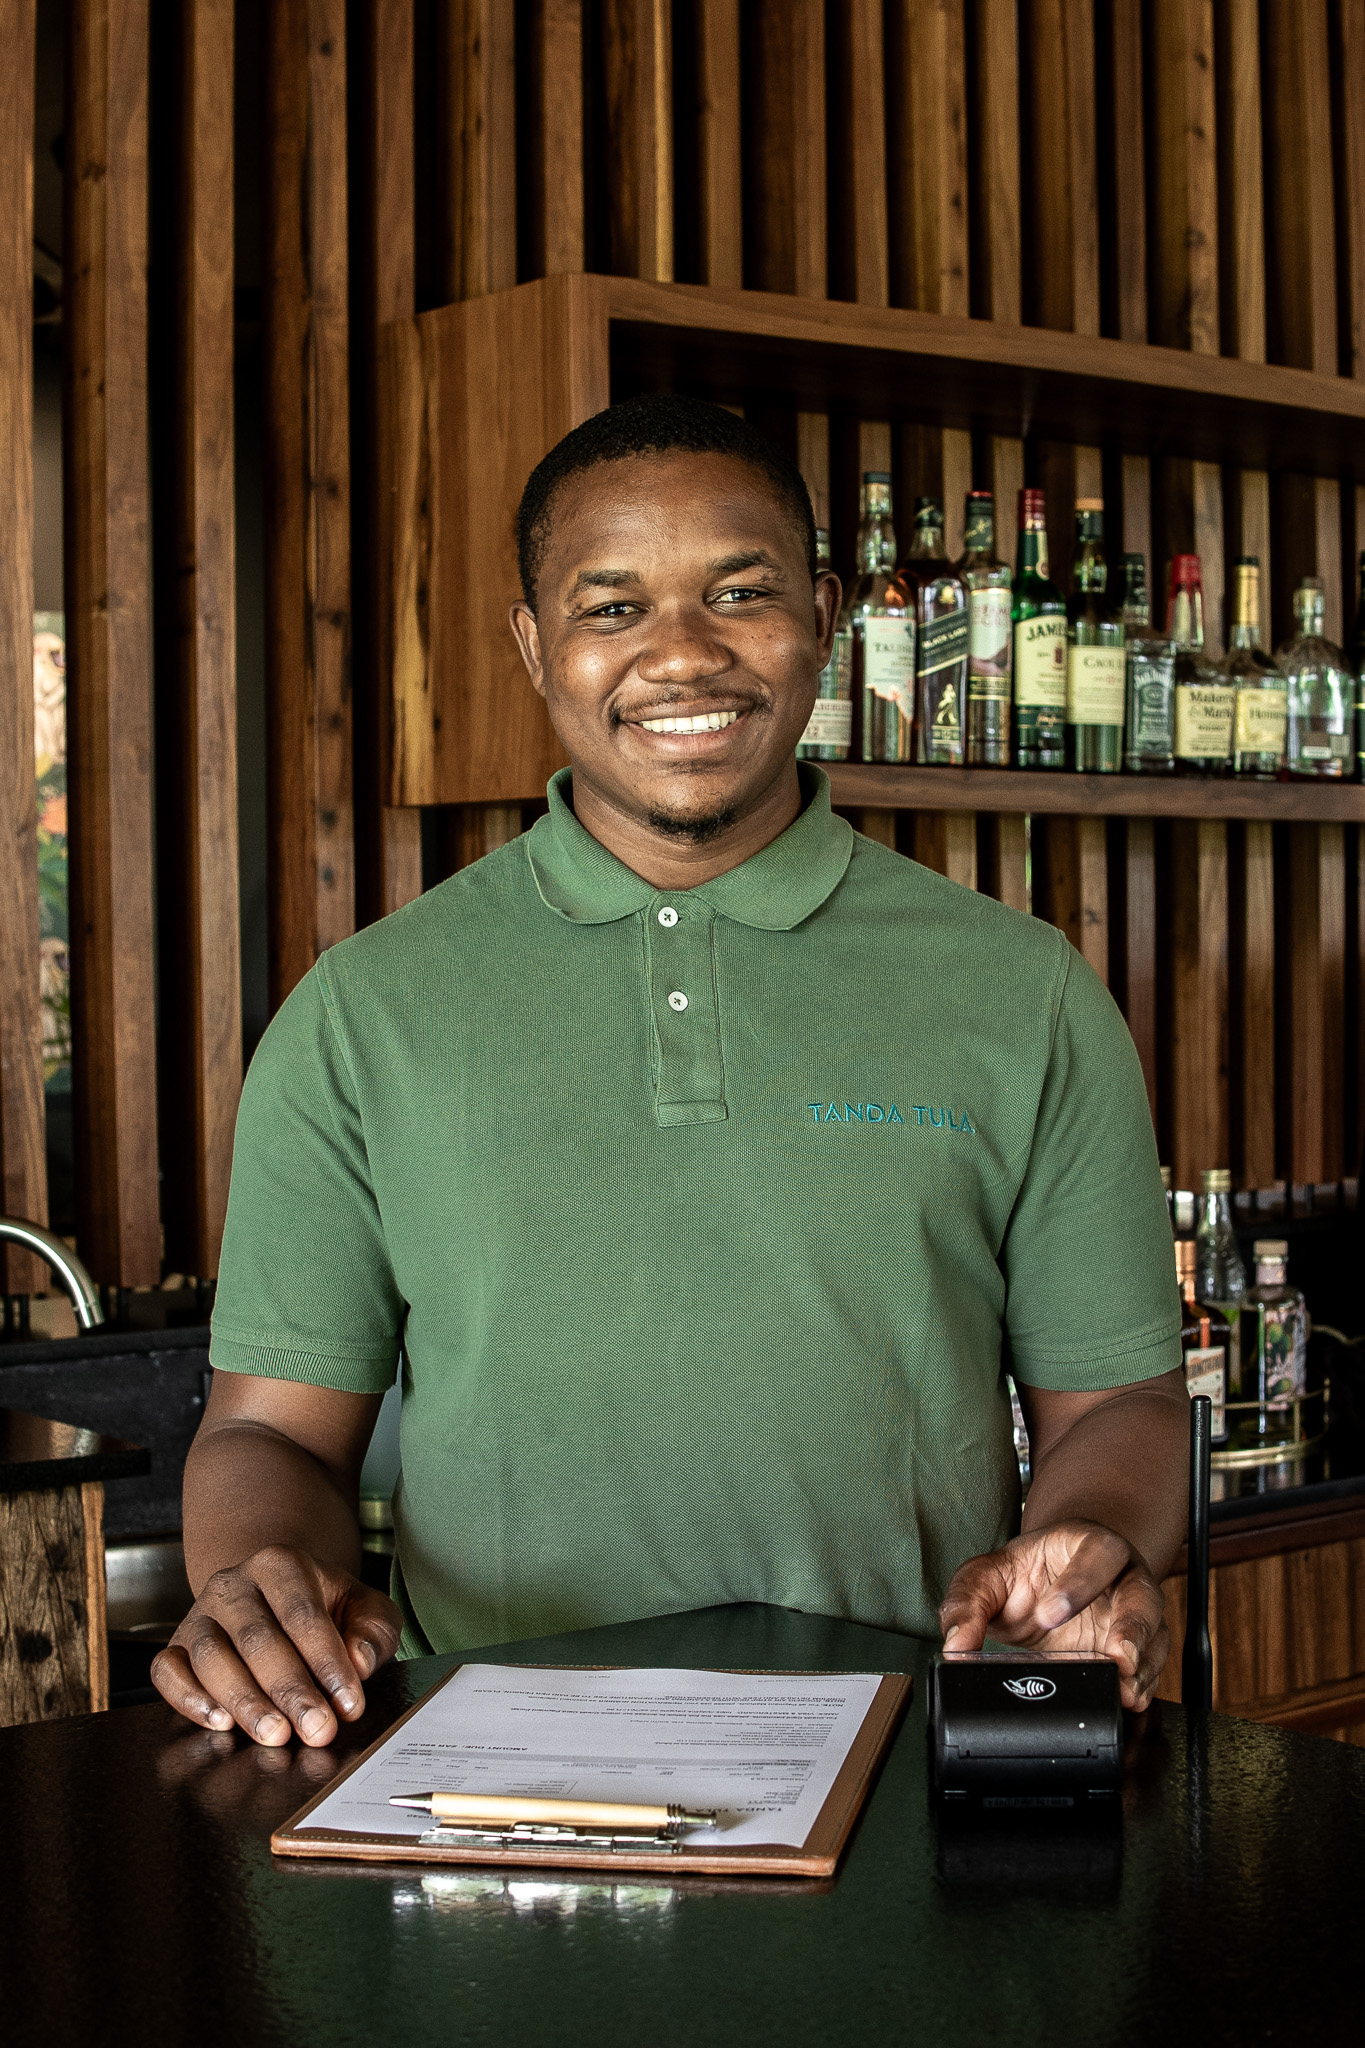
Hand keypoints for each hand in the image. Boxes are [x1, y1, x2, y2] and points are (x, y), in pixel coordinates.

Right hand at [151, 1546, 402, 1745]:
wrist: (276, 1599)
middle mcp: (233, 1585)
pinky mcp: (175, 1646)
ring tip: (275, 1734)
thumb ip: (374, 1630)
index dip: (326, 1661)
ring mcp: (199, 1615)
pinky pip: (166, 1671)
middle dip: (290, 1689)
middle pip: (257, 1638)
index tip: (348, 1704)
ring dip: (244, 1701)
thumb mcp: (363, 1608)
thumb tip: (359, 1661)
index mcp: (281, 1564)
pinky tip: (220, 1722)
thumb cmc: (326, 1609)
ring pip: (211, 1657)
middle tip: (316, 1730)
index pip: (303, 1614)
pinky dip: (187, 1698)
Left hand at [938, 1518, 1169, 1711]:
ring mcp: (1135, 1615)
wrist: (1047, 1583)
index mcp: (1088, 1545)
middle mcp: (1122, 1577)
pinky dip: (1144, 1686)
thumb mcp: (987, 1577)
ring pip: (1156, 1634)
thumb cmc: (1024, 1574)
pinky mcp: (1137, 1650)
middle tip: (1116, 1657)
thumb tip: (955, 1647)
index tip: (1049, 1614)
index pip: (1096, 1553)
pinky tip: (1129, 1699)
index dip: (1078, 1582)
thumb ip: (966, 1604)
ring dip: (1144, 1663)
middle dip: (1133, 1625)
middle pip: (1142, 1594)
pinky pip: (1152, 1667)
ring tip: (1125, 1687)